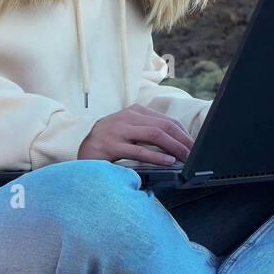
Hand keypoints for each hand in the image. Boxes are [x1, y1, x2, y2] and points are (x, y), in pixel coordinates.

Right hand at [76, 104, 194, 164]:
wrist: (78, 144)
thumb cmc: (108, 140)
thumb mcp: (129, 130)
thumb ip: (147, 132)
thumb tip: (176, 145)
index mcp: (135, 111)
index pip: (167, 120)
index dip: (183, 133)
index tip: (195, 145)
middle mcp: (128, 117)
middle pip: (164, 126)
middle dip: (183, 140)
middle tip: (195, 154)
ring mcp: (119, 130)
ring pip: (155, 134)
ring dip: (174, 147)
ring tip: (186, 157)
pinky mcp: (112, 145)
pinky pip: (139, 150)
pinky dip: (156, 156)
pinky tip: (168, 161)